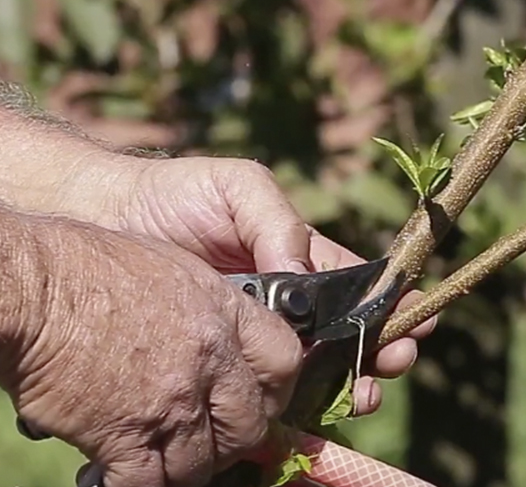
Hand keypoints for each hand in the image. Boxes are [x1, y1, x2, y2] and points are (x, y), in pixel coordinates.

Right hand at [1, 211, 302, 486]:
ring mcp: (170, 400)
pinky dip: (142, 486)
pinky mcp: (124, 435)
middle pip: (251, 425)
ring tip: (166, 457)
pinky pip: (150, 485)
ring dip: (188, 467)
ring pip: (204, 464)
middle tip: (211, 439)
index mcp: (225, 311)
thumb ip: (208, 306)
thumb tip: (220, 337)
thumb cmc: (91, 266)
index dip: (276, 387)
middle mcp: (209, 358)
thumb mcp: (173, 265)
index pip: (285, 361)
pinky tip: (123, 473)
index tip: (261, 398)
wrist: (35, 286)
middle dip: (234, 440)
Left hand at [96, 155, 436, 414]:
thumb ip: (277, 224)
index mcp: (300, 258)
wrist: (102, 221)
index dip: (392, 303)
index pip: (358, 285)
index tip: (418, 318)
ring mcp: (255, 337)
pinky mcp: (221, 363)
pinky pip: (263, 387)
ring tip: (364, 392)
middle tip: (394, 361)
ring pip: (315, 369)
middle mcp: (287, 304)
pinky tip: (312, 413)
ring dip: (350, 383)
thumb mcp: (239, 189)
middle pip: (348, 334)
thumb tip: (302, 272)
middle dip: (381, 349)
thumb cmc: (175, 196)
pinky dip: (295, 405)